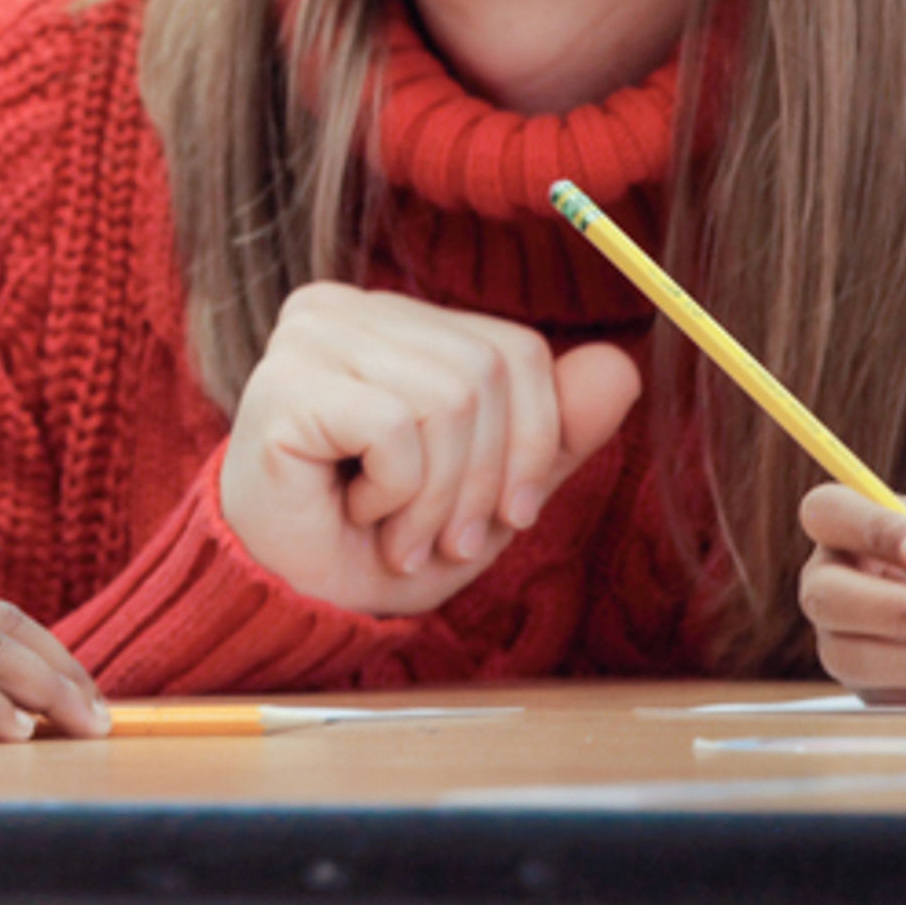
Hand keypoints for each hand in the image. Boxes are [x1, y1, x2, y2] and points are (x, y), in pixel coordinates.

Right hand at [217, 282, 641, 615]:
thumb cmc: (378, 540)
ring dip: (437, 499)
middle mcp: (346, 307)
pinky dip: (394, 495)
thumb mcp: (489, 492)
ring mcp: (309, 337)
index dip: (535, 441)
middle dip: (484, 481)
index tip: (508, 518)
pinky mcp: (284, 382)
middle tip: (445, 542)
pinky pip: (396, 430)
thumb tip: (621, 367)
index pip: (515, 350)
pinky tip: (353, 513)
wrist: (287, 596)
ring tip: (399, 536)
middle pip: (486, 373)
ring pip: (448, 400)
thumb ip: (551, 432)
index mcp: (396, 318)